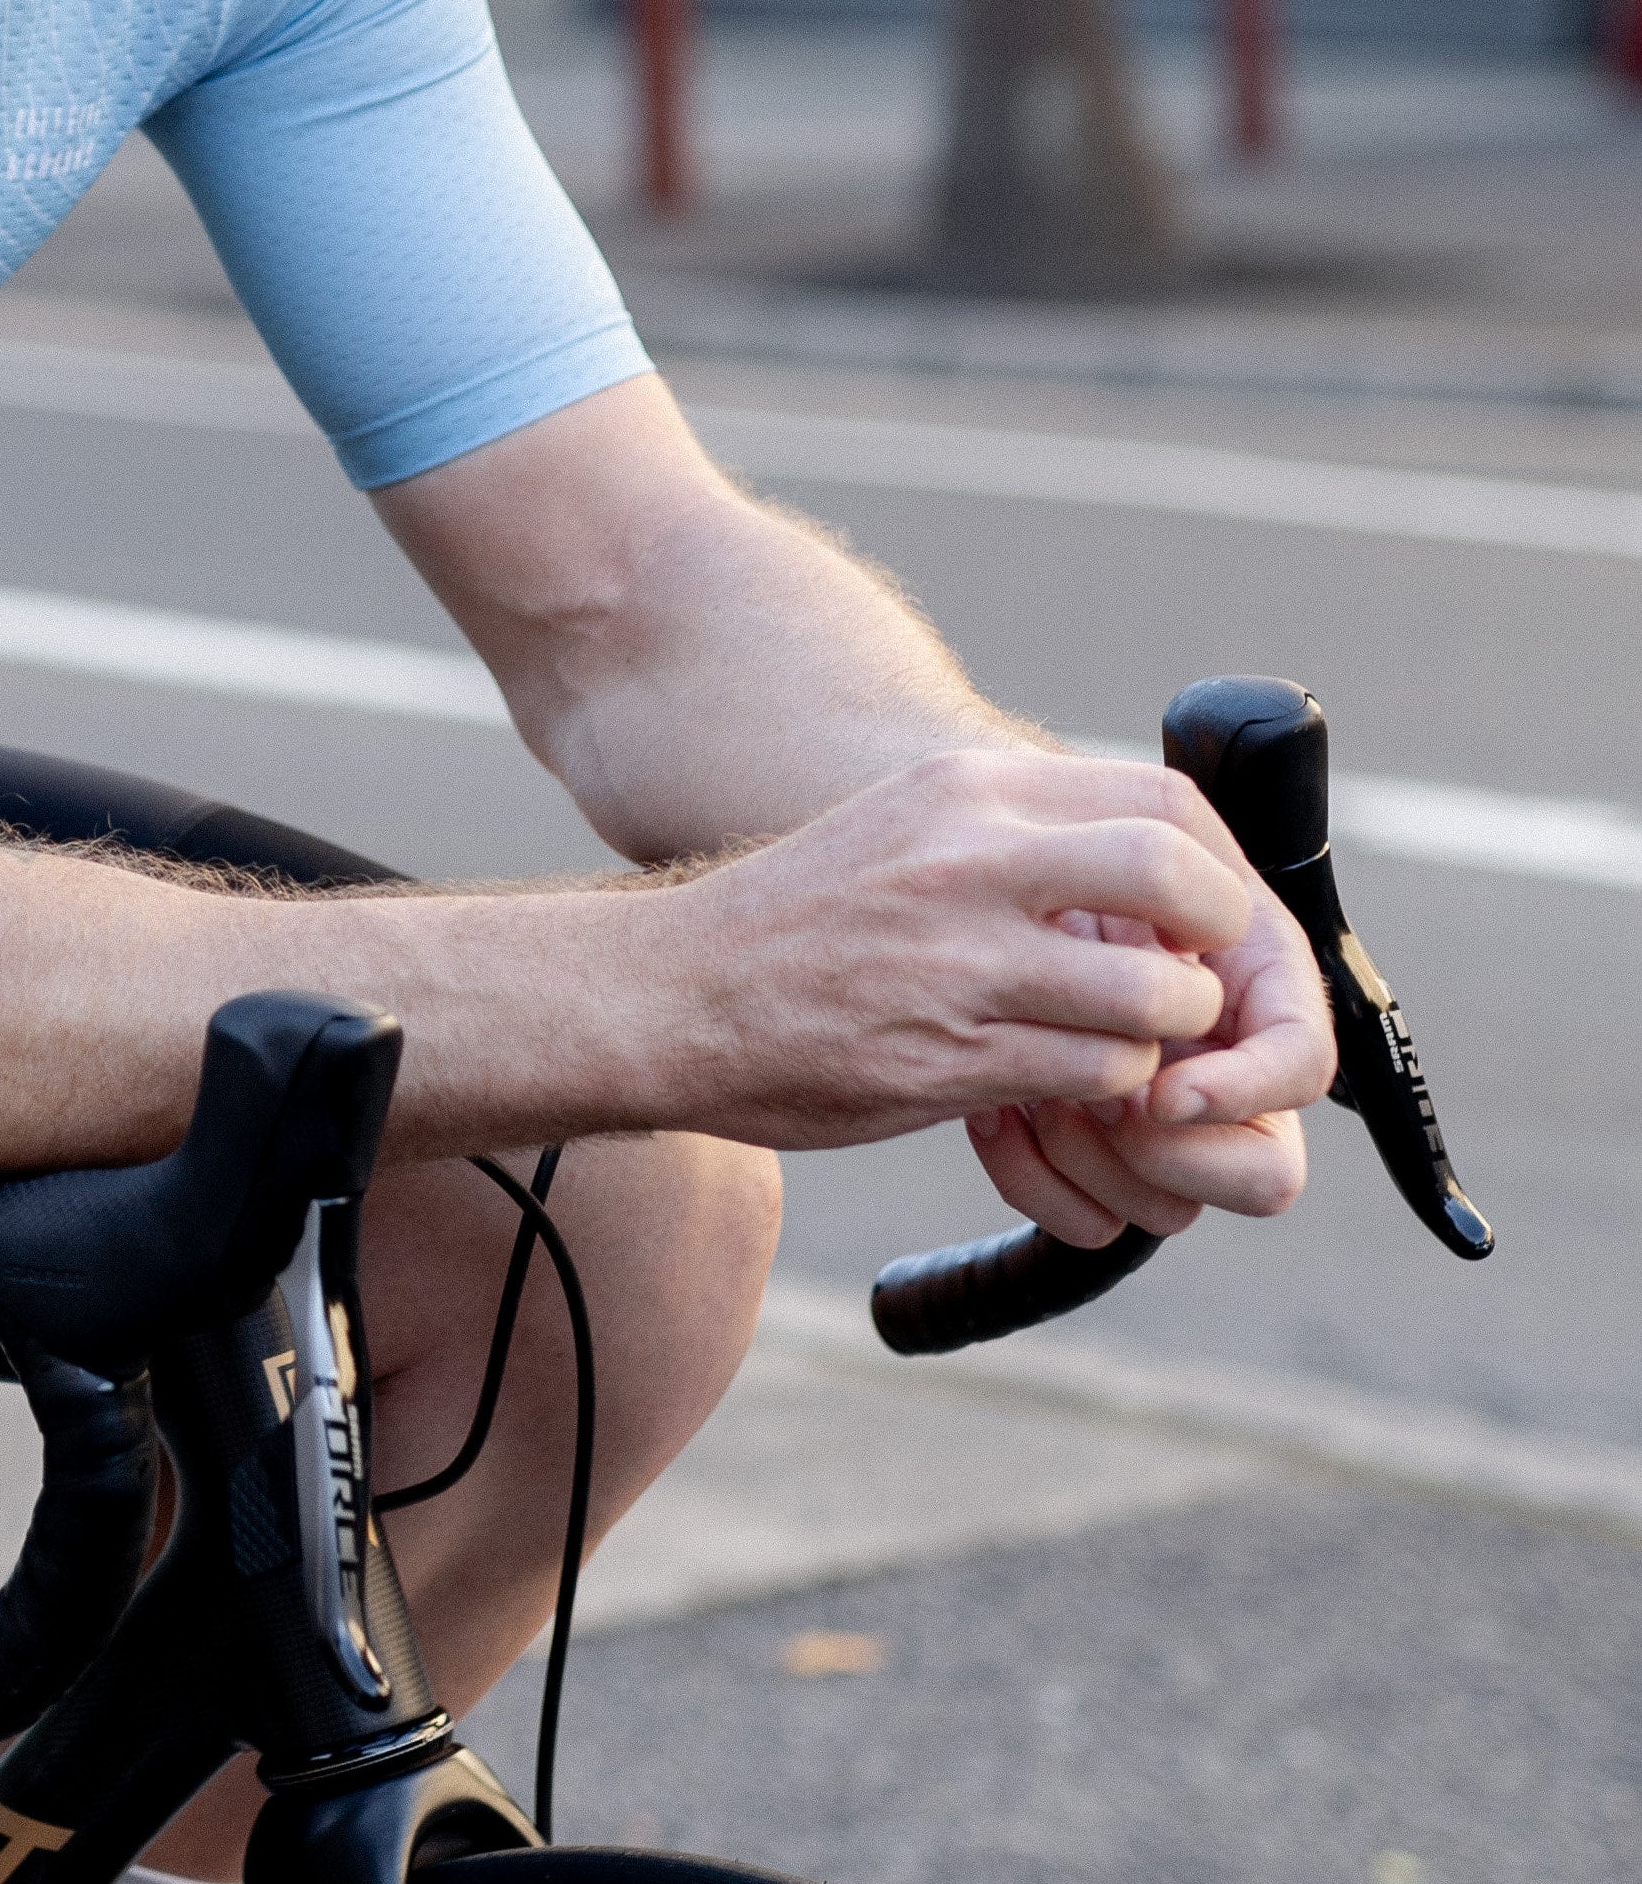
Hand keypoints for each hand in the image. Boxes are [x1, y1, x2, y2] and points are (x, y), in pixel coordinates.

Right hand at [661, 754, 1332, 1180]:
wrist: (663, 997)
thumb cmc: (791, 924)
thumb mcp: (902, 828)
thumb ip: (1008, 831)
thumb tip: (1130, 858)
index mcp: (966, 790)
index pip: (1163, 804)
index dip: (1219, 872)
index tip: (1210, 922)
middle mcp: (967, 857)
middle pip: (1174, 877)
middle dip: (1220, 944)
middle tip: (1199, 987)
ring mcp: (957, 958)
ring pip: (1151, 994)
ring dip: (1168, 1036)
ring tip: (1135, 1049)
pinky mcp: (945, 1055)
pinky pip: (1093, 1072)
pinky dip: (1112, 1093)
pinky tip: (1074, 1093)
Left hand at [962, 858, 1319, 1247]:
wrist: (957, 911)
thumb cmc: (1038, 862)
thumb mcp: (1114, 847)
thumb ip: (1168, 886)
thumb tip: (1179, 997)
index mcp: (1253, 992)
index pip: (1303, 1064)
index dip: (1247, 1088)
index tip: (1161, 1094)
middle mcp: (1225, 1073)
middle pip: (1263, 1174)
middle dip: (1167, 1148)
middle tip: (1083, 1095)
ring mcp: (1164, 1129)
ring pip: (1171, 1209)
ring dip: (1090, 1155)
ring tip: (1021, 1088)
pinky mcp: (1096, 1168)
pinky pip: (1090, 1224)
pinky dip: (1035, 1178)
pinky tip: (989, 1115)